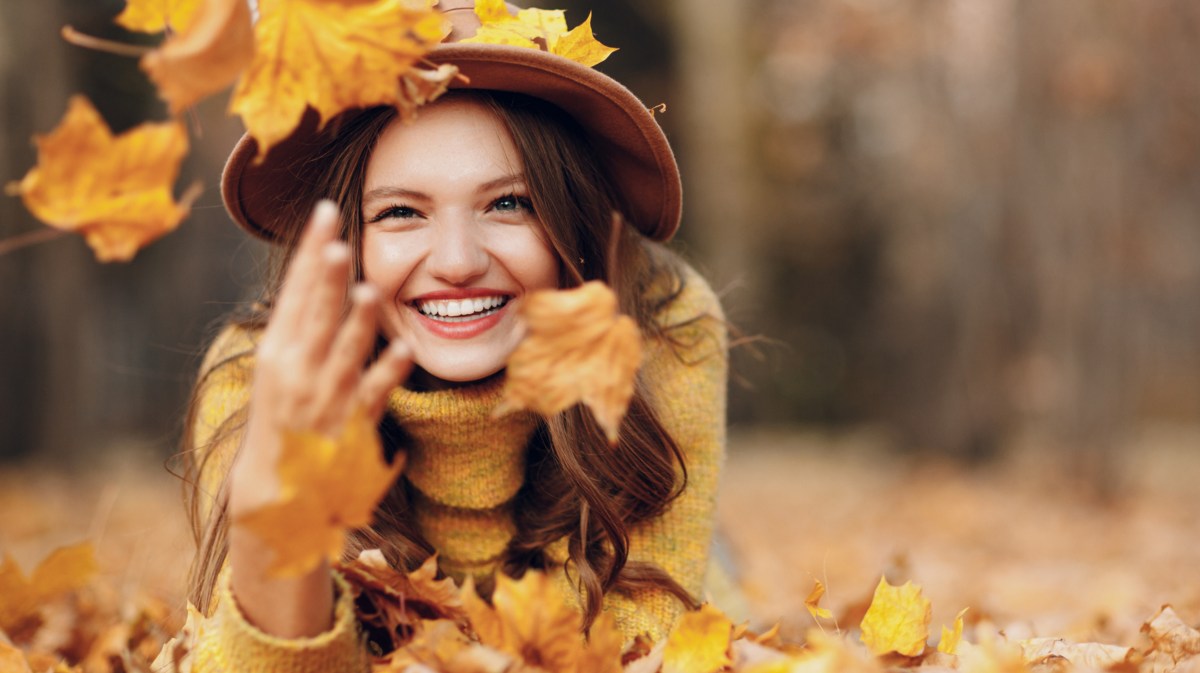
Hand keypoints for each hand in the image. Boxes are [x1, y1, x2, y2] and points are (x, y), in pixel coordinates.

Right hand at [226, 200, 411, 636]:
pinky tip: (404, 349)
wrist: (277, 491)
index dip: (310, 252)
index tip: (324, 215)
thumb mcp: (282, 367)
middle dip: (324, 279)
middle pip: (314, 316)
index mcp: (278, 349)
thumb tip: (323, 273)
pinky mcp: (350, 425)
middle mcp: (296, 370)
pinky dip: (387, 372)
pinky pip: (372, 394)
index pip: (295, 290)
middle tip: (336, 242)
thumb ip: (305, 324)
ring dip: (355, 324)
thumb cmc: (284, 418)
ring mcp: (323, 398)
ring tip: (368, 292)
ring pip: (342, 353)